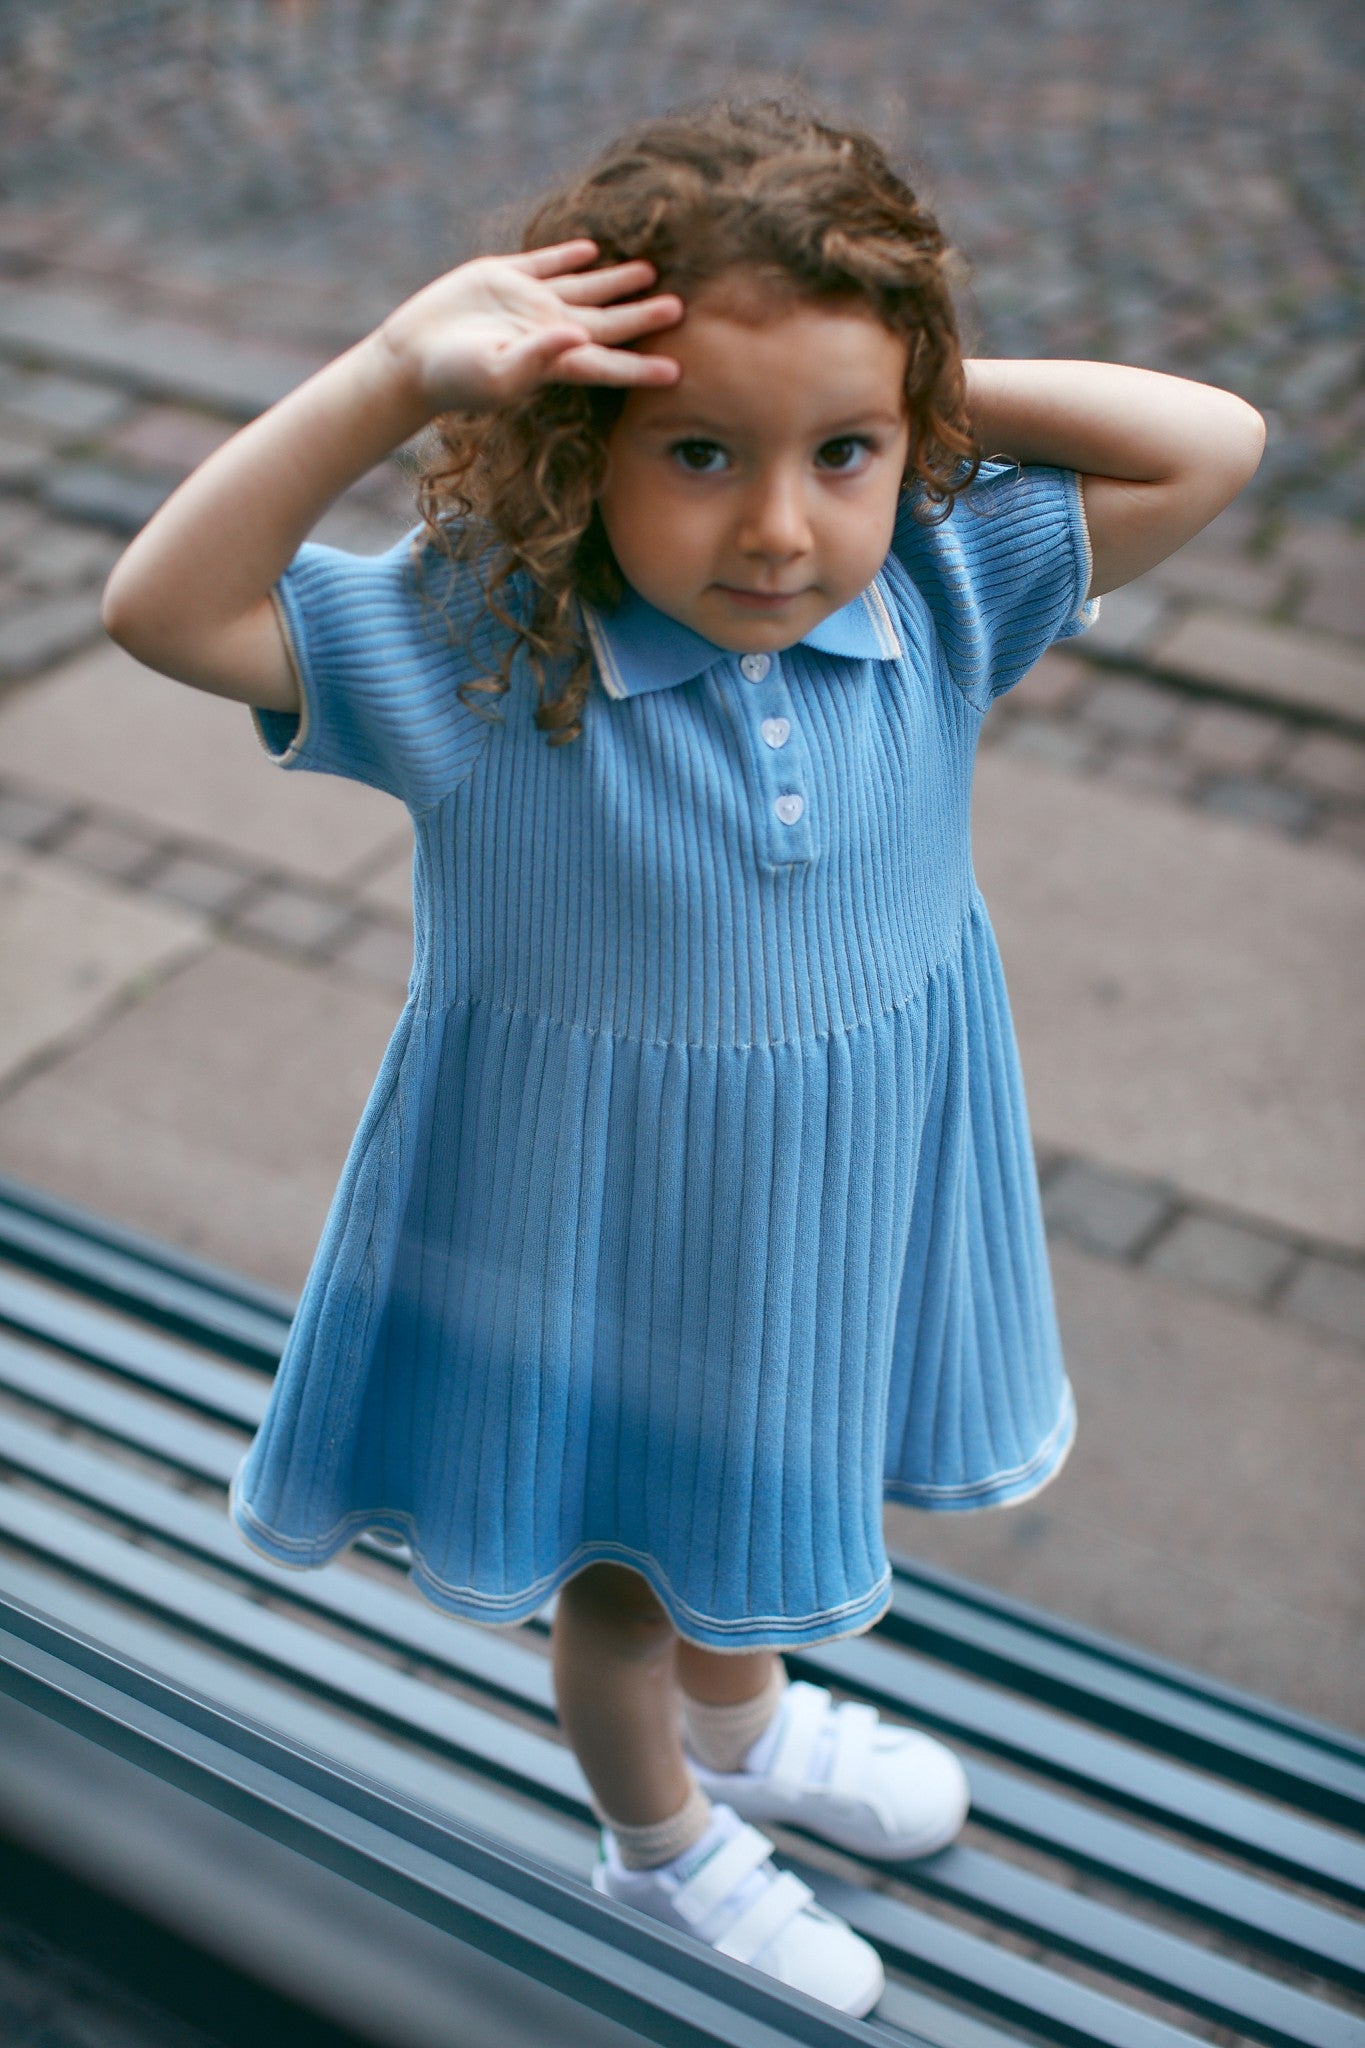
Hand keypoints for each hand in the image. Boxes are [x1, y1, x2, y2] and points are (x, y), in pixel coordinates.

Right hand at [374, 239, 683, 412]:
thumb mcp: (496, 371)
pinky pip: (547, 262)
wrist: (412, 355)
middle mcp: (550, 331)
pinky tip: (592, 248)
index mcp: (555, 360)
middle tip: (681, 307)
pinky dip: (570, 255)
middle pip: (608, 322)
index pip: (609, 364)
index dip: (643, 368)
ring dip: (617, 279)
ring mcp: (529, 303)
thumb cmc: (453, 376)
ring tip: (651, 270)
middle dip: (644, 316)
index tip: (678, 372)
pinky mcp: (505, 278)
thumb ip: (537, 356)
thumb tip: (577, 334)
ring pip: (586, 287)